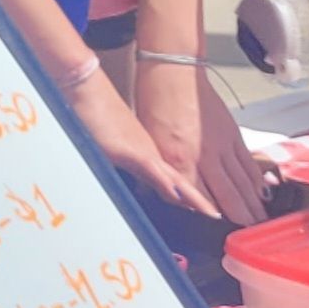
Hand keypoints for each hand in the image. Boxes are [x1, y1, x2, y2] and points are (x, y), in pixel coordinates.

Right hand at [68, 67, 217, 216]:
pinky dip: (166, 184)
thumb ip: (130, 163)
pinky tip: (177, 195)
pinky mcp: (129, 150)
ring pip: (175, 180)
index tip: (211, 212)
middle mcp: (152, 153)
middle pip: (184, 184)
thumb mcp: (117, 143)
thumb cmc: (98, 112)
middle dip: (203, 204)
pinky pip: (152, 170)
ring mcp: (143, 151)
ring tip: (213, 214)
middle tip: (221, 219)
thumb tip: (134, 179)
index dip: (196, 198)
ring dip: (194, 199)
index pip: (179, 182)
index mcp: (151, 153)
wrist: (87, 87)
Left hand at [135, 60, 268, 223]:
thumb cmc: (154, 105)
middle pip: (228, 196)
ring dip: (253, 205)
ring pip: (242, 183)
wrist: (172, 71)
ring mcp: (221, 145)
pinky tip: (263, 194)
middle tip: (250, 234)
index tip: (222, 234)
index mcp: (178, 160)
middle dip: (240, 219)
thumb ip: (165, 172)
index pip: (200, 200)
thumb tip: (176, 197)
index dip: (213, 220)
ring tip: (260, 222)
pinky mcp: (233, 133)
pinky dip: (257, 181)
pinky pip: (249, 163)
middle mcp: (203, 156)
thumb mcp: (151, 143)